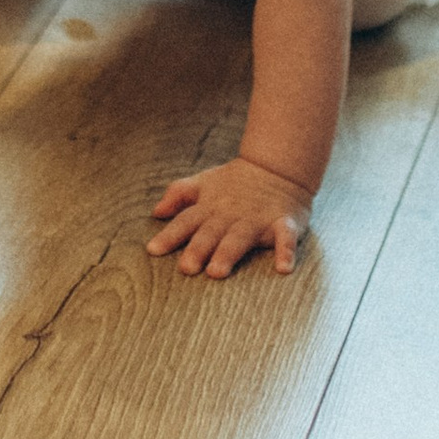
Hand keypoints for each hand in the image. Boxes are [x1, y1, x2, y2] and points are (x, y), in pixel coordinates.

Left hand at [148, 152, 310, 276]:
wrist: (277, 167)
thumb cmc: (234, 182)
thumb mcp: (203, 182)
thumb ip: (179, 195)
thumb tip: (156, 212)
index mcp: (211, 207)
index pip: (186, 221)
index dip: (170, 235)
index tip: (153, 250)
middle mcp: (231, 214)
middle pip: (211, 232)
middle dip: (199, 248)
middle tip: (187, 268)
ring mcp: (258, 218)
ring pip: (241, 237)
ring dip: (229, 253)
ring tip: (217, 272)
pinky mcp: (284, 222)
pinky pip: (285, 237)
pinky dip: (286, 251)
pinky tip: (283, 268)